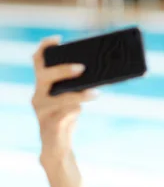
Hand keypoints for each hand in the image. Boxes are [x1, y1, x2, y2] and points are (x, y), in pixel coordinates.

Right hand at [31, 36, 97, 161]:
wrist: (57, 147)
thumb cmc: (67, 118)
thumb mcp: (73, 100)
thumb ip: (80, 87)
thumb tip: (103, 72)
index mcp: (43, 85)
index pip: (38, 62)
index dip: (45, 48)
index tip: (58, 39)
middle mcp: (38, 95)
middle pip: (45, 75)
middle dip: (64, 70)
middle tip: (83, 67)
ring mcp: (42, 111)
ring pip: (58, 97)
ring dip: (78, 94)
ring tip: (96, 93)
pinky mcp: (49, 125)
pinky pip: (63, 115)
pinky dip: (75, 111)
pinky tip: (80, 111)